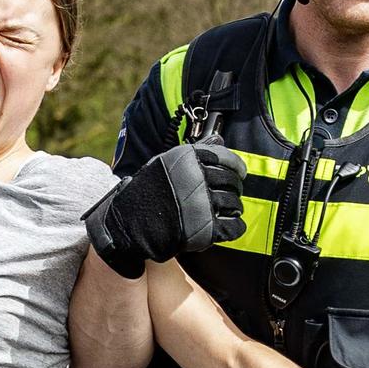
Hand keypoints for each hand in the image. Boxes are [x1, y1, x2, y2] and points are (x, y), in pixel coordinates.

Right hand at [85, 142, 245, 277]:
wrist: (129, 223)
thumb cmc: (147, 192)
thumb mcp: (165, 163)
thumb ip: (194, 151)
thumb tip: (219, 138)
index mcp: (187, 159)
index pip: (225, 157)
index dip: (237, 166)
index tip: (239, 173)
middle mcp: (196, 178)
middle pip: (231, 181)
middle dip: (235, 188)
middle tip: (232, 194)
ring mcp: (201, 204)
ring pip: (233, 203)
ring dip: (235, 207)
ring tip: (230, 210)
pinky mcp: (204, 228)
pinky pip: (233, 227)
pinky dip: (236, 226)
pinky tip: (232, 225)